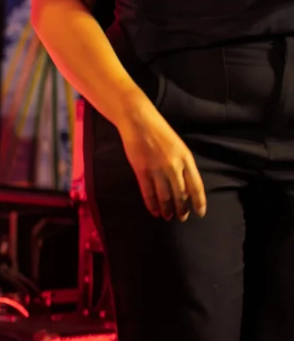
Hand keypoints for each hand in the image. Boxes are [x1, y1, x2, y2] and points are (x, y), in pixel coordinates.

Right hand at [118, 103, 206, 221]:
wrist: (139, 121)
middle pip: (180, 194)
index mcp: (186, 159)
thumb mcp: (179, 147)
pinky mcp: (141, 171)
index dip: (199, 201)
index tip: (200, 213)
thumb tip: (184, 186)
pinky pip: (148, 192)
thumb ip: (183, 165)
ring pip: (164, 196)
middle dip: (182, 209)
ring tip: (167, 217)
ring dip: (166, 209)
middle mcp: (174, 166)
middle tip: (181, 218)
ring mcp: (157, 169)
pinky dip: (151, 204)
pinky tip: (153, 211)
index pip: (196, 186)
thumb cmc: (160, 132)